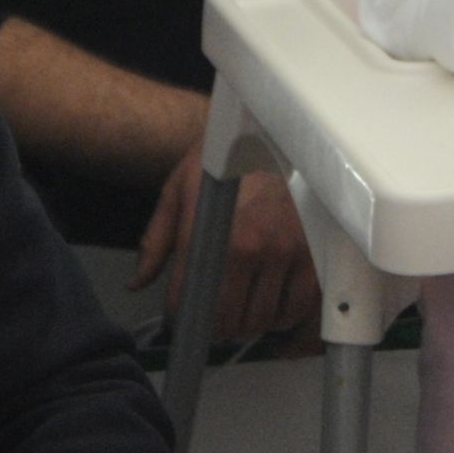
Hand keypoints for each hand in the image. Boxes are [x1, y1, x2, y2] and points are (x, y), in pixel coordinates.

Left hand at [133, 155, 320, 341]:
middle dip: (214, 325)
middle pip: (228, 319)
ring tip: (240, 309)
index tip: (180, 315)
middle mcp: (252, 246)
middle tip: (211, 316)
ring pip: (262, 320)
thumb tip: (138, 283)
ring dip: (248, 324)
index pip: (189, 297)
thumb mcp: (180, 186)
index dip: (180, 314)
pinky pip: (297, 309)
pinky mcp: (315, 255)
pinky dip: (281, 318)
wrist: (274, 126)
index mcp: (214, 231)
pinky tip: (270, 305)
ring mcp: (288, 252)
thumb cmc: (224, 156)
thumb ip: (157, 240)